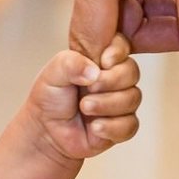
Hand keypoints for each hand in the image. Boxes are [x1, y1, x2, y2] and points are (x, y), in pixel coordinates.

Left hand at [30, 37, 141, 163]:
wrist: (45, 132)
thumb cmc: (50, 99)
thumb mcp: (53, 74)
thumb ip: (70, 63)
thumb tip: (94, 71)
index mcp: (99, 60)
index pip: (122, 46)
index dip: (117, 52)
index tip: (103, 62)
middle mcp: (113, 79)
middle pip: (132, 72)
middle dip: (110, 81)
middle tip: (88, 89)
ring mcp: (120, 102)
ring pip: (133, 98)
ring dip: (106, 104)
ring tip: (84, 108)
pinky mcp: (121, 126)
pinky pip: (130, 125)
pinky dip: (111, 127)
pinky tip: (95, 127)